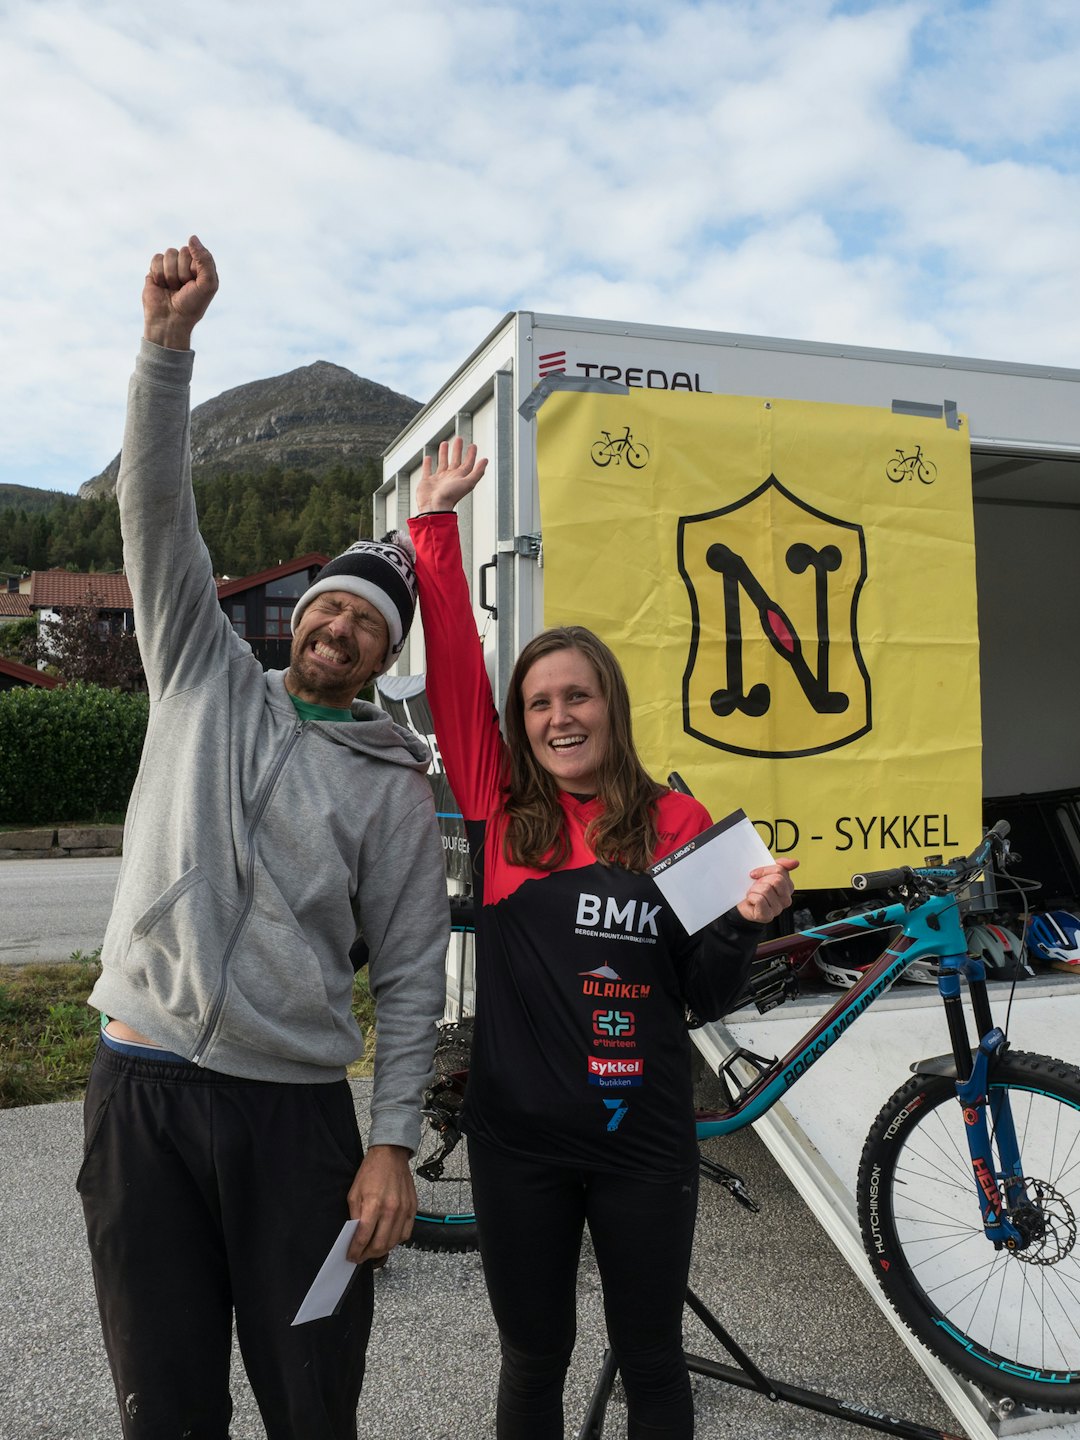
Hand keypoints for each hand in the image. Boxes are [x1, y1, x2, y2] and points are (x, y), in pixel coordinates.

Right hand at [142, 234, 218, 349]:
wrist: (170, 320)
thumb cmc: (192, 305)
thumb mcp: (208, 284)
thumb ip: (205, 259)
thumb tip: (192, 237)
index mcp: (202, 268)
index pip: (198, 251)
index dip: (195, 268)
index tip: (195, 283)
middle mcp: (187, 265)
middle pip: (183, 251)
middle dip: (183, 271)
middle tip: (183, 288)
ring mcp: (171, 267)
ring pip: (169, 253)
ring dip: (171, 274)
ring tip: (172, 288)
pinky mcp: (155, 270)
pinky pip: (156, 258)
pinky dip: (159, 273)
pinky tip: (161, 285)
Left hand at [345, 1144, 416, 1263]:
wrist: (391, 1155)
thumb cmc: (371, 1171)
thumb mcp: (354, 1193)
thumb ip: (355, 1216)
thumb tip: (355, 1235)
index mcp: (373, 1204)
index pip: (363, 1237)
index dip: (355, 1250)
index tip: (351, 1256)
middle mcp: (391, 1209)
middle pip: (379, 1244)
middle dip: (367, 1255)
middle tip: (360, 1256)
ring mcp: (404, 1210)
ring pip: (393, 1242)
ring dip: (381, 1250)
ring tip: (372, 1250)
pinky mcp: (412, 1208)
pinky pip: (406, 1234)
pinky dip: (396, 1241)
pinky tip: (388, 1239)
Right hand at [415, 436, 487, 512]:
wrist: (434, 507)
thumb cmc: (451, 497)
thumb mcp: (468, 483)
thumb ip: (478, 472)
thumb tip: (486, 460)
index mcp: (460, 478)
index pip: (468, 463)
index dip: (471, 454)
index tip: (473, 445)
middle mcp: (450, 478)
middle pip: (455, 461)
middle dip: (457, 450)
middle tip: (459, 439)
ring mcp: (438, 480)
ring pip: (442, 463)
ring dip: (444, 453)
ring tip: (445, 443)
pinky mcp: (427, 481)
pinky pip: (428, 470)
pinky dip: (428, 464)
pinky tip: (428, 457)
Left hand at [736, 858, 798, 923]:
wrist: (742, 903)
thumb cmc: (754, 889)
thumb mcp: (766, 873)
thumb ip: (781, 866)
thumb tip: (795, 862)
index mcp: (788, 887)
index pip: (780, 871)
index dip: (764, 870)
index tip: (755, 873)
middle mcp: (785, 899)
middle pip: (776, 880)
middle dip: (761, 880)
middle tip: (755, 886)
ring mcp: (778, 909)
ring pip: (766, 890)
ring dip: (754, 889)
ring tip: (753, 893)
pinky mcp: (767, 916)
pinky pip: (759, 900)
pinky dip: (751, 897)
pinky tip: (751, 900)